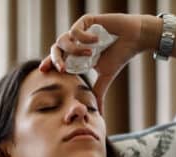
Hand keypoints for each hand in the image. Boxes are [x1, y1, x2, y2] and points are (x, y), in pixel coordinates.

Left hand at [40, 14, 158, 112]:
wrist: (133, 39)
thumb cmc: (119, 56)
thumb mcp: (105, 77)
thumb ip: (98, 93)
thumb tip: (100, 115)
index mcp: (76, 56)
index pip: (58, 60)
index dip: (49, 64)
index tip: (42, 71)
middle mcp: (75, 43)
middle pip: (55, 49)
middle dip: (55, 59)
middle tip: (62, 69)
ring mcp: (80, 31)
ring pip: (63, 39)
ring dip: (75, 49)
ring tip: (91, 54)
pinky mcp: (85, 21)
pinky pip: (75, 30)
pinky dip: (84, 38)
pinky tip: (97, 40)